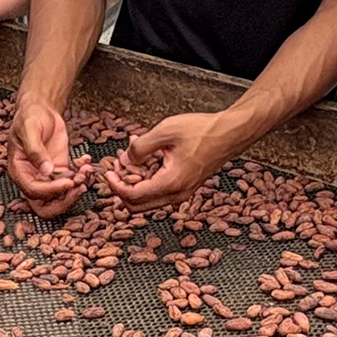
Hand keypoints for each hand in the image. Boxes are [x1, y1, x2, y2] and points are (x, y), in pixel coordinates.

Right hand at [7, 99, 88, 217]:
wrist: (40, 109)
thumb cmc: (30, 117)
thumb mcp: (30, 129)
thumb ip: (36, 150)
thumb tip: (46, 171)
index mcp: (19, 171)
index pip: (33, 191)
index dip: (51, 190)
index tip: (69, 182)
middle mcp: (32, 178)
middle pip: (46, 205)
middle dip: (65, 200)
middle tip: (80, 187)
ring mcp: (47, 176)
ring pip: (62, 196)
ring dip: (77, 187)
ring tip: (86, 170)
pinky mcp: (61, 170)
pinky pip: (72, 182)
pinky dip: (82, 176)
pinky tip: (86, 163)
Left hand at [102, 112, 228, 211]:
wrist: (230, 133)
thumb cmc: (202, 130)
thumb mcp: (165, 131)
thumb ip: (140, 147)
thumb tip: (125, 160)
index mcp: (171, 183)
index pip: (132, 196)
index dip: (114, 185)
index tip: (106, 172)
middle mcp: (177, 194)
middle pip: (137, 206)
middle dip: (121, 189)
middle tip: (114, 169)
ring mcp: (182, 193)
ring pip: (147, 201)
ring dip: (133, 184)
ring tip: (128, 159)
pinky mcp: (184, 187)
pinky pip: (158, 192)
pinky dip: (145, 180)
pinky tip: (144, 159)